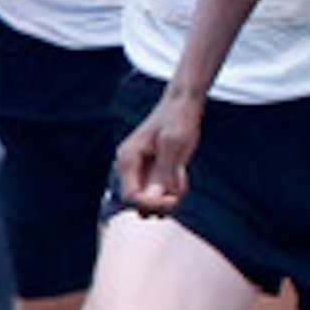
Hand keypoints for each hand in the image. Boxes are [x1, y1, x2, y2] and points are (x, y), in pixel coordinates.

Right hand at [115, 91, 202, 216]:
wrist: (182, 106)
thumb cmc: (177, 120)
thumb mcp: (173, 143)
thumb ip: (163, 171)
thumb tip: (153, 197)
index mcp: (127, 160)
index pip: (131, 197)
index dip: (152, 204)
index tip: (174, 199)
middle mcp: (129, 168)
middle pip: (139, 202)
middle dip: (161, 202)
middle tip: (180, 188)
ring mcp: (140, 170)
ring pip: (151, 199)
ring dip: (169, 196)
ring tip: (182, 177)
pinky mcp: (152, 171)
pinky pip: (160, 191)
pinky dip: (173, 189)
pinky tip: (182, 174)